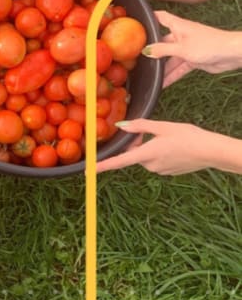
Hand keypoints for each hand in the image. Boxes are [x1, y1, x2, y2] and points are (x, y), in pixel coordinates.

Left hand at [97, 119, 241, 174]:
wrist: (211, 151)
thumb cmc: (188, 136)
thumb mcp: (163, 126)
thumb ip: (141, 126)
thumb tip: (122, 126)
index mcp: (147, 153)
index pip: (119, 161)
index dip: (102, 166)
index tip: (88, 171)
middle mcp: (150, 165)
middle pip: (134, 154)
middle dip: (137, 144)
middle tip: (152, 133)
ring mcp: (159, 171)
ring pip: (146, 158)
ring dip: (149, 148)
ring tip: (168, 140)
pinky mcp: (167, 172)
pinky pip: (156, 162)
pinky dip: (159, 154)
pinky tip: (173, 148)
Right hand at [142, 11, 241, 87]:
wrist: (231, 54)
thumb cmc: (208, 44)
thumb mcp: (181, 48)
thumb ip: (162, 50)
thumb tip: (146, 51)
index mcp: (178, 26)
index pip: (161, 17)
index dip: (150, 18)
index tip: (137, 21)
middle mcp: (181, 36)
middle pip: (163, 42)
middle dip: (152, 51)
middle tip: (137, 59)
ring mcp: (187, 48)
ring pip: (171, 58)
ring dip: (162, 68)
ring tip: (149, 76)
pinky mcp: (193, 59)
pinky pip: (179, 68)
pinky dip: (172, 75)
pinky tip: (163, 84)